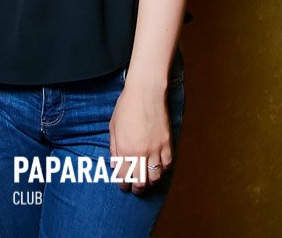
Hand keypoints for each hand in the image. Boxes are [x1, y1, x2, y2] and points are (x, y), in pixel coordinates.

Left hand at [108, 80, 171, 194]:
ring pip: (156, 176)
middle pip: (141, 182)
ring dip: (151, 181)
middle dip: (137, 188)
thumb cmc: (126, 107)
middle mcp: (141, 152)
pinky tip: (158, 168)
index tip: (123, 185)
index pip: (124, 177)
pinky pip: (168, 164)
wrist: (146, 92)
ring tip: (147, 180)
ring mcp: (156, 148)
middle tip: (135, 188)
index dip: (123, 185)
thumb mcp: (113, 127)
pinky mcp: (167, 143)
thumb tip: (115, 165)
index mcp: (125, 149)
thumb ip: (114, 148)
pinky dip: (163, 169)